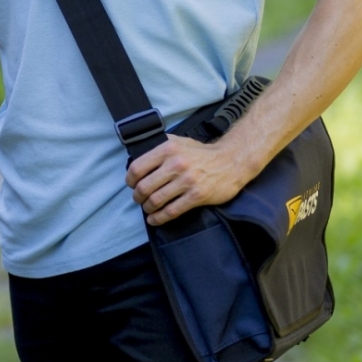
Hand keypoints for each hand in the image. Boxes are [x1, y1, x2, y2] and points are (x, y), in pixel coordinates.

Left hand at [125, 135, 253, 225]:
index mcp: (168, 149)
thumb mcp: (180, 141)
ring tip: (148, 208)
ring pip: (156, 200)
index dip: (130, 179)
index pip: (138, 168)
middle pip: (144, 186)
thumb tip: (139, 154)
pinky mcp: (197, 196)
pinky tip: (155, 219)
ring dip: (148, 208)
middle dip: (137, 196)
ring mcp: (187, 181)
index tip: (131, 184)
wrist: (231, 161)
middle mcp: (176, 164)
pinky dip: (159, 218)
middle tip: (138, 199)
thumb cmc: (202, 153)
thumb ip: (160, 145)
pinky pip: (172, 211)